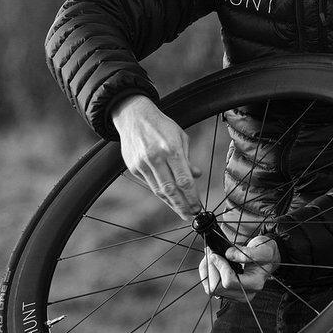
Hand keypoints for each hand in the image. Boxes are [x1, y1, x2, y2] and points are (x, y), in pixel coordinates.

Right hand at [112, 94, 202, 219]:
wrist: (134, 116)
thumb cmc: (161, 125)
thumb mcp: (180, 137)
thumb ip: (188, 159)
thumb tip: (197, 176)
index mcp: (171, 149)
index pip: (184, 180)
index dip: (192, 197)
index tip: (198, 207)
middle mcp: (156, 158)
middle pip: (171, 190)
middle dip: (182, 206)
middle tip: (191, 216)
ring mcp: (142, 164)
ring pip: (159, 190)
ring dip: (171, 203)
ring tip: (181, 212)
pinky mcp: (133, 167)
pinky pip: (150, 184)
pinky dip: (160, 193)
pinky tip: (169, 199)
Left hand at [198, 235, 280, 302]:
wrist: (268, 259)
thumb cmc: (266, 253)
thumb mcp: (262, 250)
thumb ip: (247, 253)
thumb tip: (228, 254)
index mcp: (255, 283)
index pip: (229, 281)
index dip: (220, 266)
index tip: (216, 253)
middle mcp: (245, 294)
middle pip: (217, 288)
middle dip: (211, 268)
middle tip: (210, 252)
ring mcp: (236, 295)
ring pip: (212, 289)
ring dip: (207, 271)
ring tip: (210, 256)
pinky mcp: (229, 293)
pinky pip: (212, 287)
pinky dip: (208, 274)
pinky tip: (211, 263)